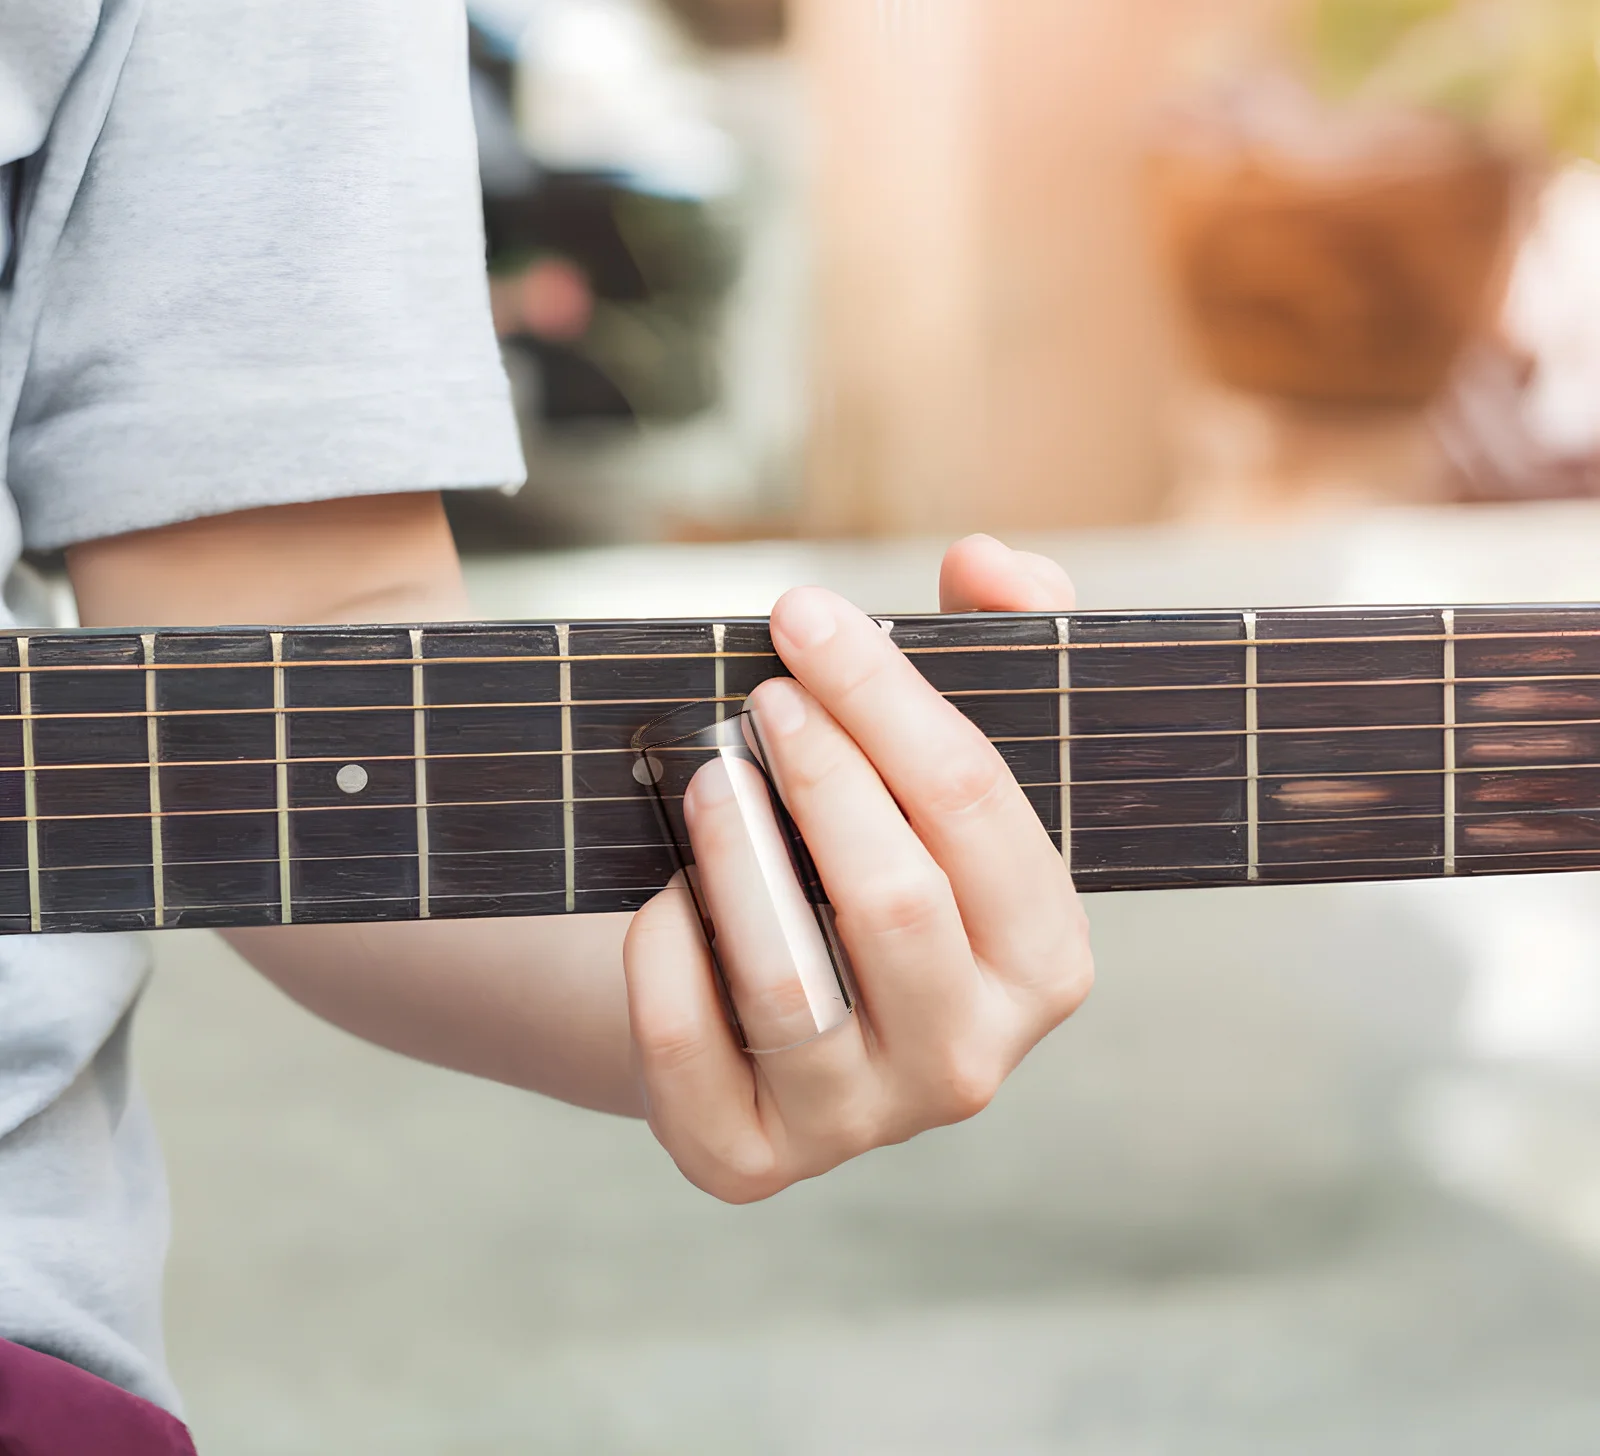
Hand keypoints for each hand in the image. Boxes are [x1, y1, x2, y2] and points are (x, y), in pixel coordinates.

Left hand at [623, 535, 1092, 1201]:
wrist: (762, 993)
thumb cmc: (864, 849)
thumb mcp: (937, 748)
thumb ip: (992, 634)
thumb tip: (984, 562)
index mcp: (1045, 960)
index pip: (979, 811)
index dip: (889, 697)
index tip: (805, 619)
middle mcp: (970, 1062)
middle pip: (897, 903)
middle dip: (819, 773)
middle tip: (759, 695)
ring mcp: (857, 1125)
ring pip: (790, 982)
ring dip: (733, 854)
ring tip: (705, 779)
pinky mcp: (743, 1158)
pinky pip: (686, 1044)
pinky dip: (664, 950)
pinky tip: (664, 894)